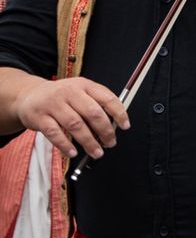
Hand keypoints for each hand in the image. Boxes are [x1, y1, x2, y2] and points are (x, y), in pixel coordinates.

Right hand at [14, 77, 129, 159]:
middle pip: (93, 112)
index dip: (119, 113)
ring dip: (89, 142)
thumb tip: (115, 124)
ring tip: (97, 152)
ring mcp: (53, 104)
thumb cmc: (61, 97)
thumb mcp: (80, 92)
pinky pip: (55, 134)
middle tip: (111, 142)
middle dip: (105, 130)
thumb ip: (96, 104)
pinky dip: (65, 145)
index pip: (107, 98)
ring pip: (75, 124)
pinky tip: (73, 152)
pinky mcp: (39, 117)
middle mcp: (69, 92)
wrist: (29, 95)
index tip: (125, 126)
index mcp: (84, 85)